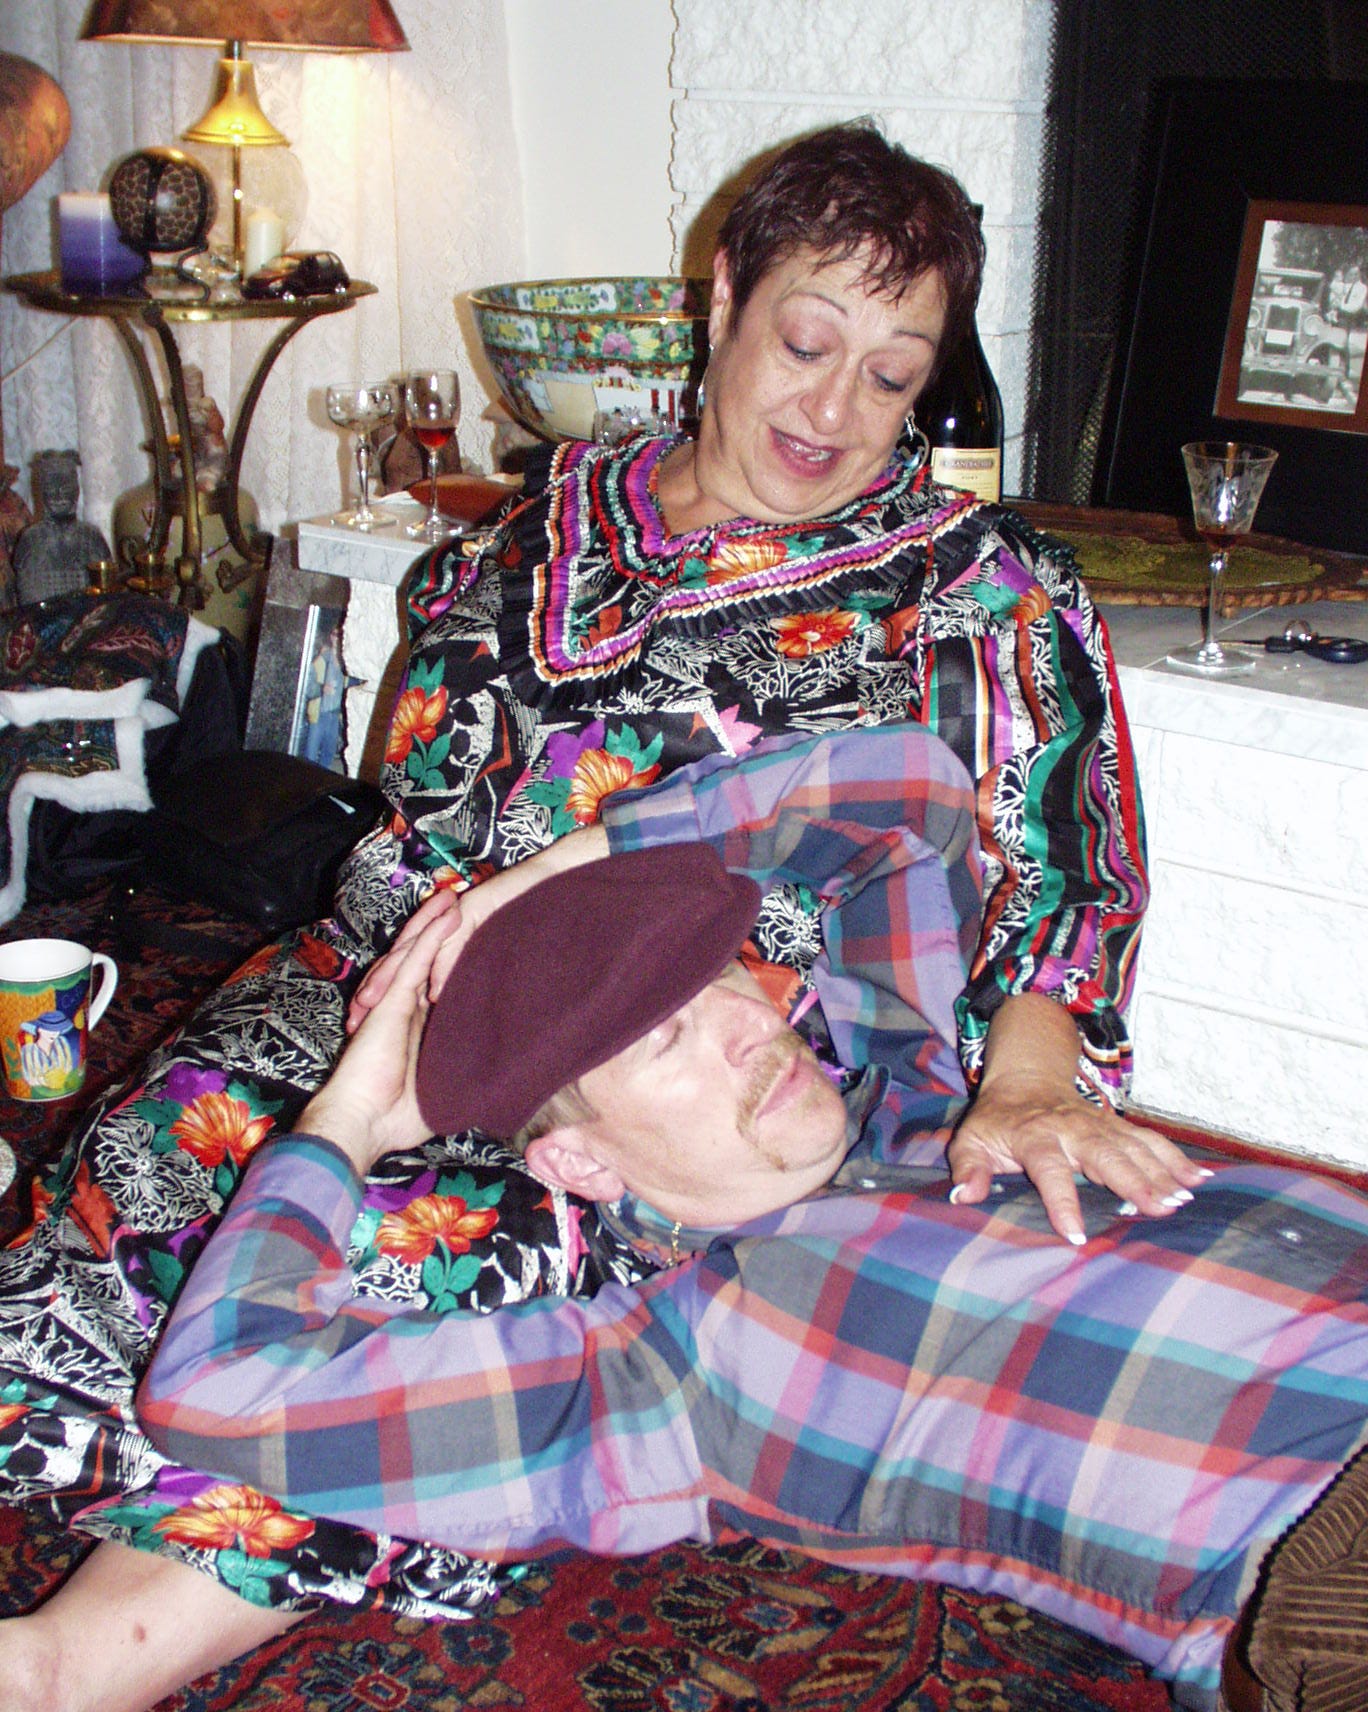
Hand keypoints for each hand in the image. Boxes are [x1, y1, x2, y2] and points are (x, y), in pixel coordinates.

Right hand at [301, 901, 456, 1174]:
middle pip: (422, 956)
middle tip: (459, 898)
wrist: (363, 1124)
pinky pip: (415, 958)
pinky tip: (447, 911)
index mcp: (414, 1025)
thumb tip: (499, 1083)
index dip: (447, 958)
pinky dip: (432, 932)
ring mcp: (395, 1000)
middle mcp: (403, 1006)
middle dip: (438, 927)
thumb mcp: (443, 1093)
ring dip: (435, 919)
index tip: (468, 939)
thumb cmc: (397, 1119)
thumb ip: (464, 1078)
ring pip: (418, 948)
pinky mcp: (392, 1000)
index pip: (434, 981)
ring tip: (454, 893)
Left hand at [348, 826, 612, 1036]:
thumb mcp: (488, 956)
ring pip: (417, 949)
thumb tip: (438, 1000)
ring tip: (378, 1003)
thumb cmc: (528, 920)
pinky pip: (453, 941)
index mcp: (442, 935)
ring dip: (396, 977)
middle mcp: (442, 925)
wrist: (554, 881)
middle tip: (356, 1018)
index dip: (383, 993)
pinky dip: (443, 967)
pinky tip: (433, 992)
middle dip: (376, 988)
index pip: (405, 967)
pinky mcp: (473, 908)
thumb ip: (462, 972)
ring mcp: (456, 915)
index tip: (364, 1026)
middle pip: (401, 958)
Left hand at [947, 994, 1210, 1244]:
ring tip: (1184, 1198)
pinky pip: (1150, 1140)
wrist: (1027, 1079)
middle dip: (1133, 1181)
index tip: (1075, 1235)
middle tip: (1159, 1209)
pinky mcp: (1118, 1125)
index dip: (1061, 1201)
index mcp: (1035, 1137)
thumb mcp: (971, 1140)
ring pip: (1134, 1147)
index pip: (1049, 1170)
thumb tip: (962, 1196)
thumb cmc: (997, 1121)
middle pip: (1106, 1155)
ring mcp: (1100, 1125)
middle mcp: (1072, 1129)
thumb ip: (968, 1168)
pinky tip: (1200, 1178)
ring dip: (1161, 1171)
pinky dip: (1175, 1157)